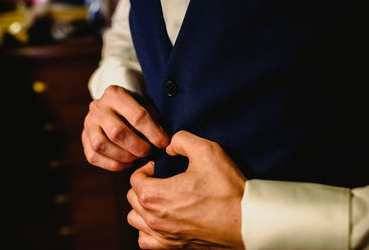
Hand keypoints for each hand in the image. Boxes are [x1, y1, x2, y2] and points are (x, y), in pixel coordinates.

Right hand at [82, 85, 169, 170]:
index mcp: (115, 94)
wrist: (114, 105)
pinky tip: (127, 163)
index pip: (137, 116)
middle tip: (150, 152)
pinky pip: (94, 156)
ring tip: (138, 157)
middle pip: (116, 132)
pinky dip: (112, 164)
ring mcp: (88, 123)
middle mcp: (98, 107)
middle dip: (137, 146)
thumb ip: (154, 120)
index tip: (164, 143)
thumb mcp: (146, 105)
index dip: (153, 133)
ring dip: (124, 156)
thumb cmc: (135, 108)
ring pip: (101, 145)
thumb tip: (164, 142)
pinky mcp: (84, 138)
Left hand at [127, 130, 245, 248]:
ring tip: (160, 199)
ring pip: (135, 219)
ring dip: (142, 207)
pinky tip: (163, 220)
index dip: (146, 168)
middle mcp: (153, 219)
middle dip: (144, 184)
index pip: (134, 178)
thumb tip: (169, 147)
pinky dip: (148, 229)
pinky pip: (145, 241)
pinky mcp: (174, 248)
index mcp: (155, 195)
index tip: (161, 166)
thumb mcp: (206, 150)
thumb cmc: (226, 187)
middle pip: (132, 198)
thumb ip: (181, 140)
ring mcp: (163, 237)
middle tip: (162, 179)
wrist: (247, 220)